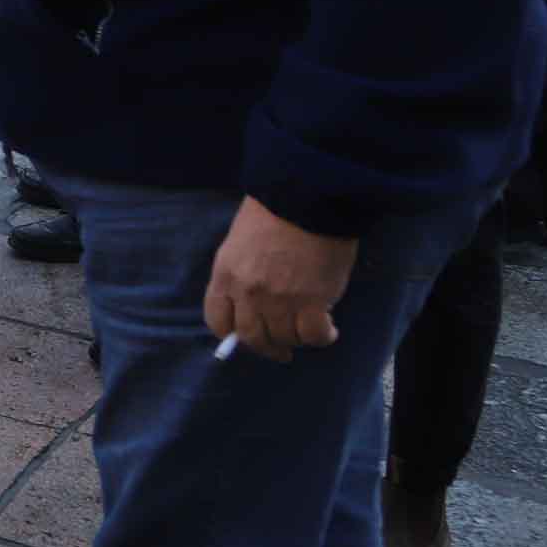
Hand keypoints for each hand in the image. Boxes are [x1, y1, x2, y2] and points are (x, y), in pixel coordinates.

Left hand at [202, 196, 358, 362]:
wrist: (308, 196)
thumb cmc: (274, 212)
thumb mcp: (240, 242)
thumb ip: (240, 274)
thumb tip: (248, 305)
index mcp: (225, 275)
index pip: (217, 321)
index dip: (232, 335)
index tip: (246, 337)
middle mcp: (248, 292)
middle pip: (252, 337)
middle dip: (267, 347)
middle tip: (281, 350)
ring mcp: (279, 300)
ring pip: (285, 338)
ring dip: (297, 340)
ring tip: (309, 332)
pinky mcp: (312, 301)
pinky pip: (314, 335)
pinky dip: (322, 338)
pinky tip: (329, 330)